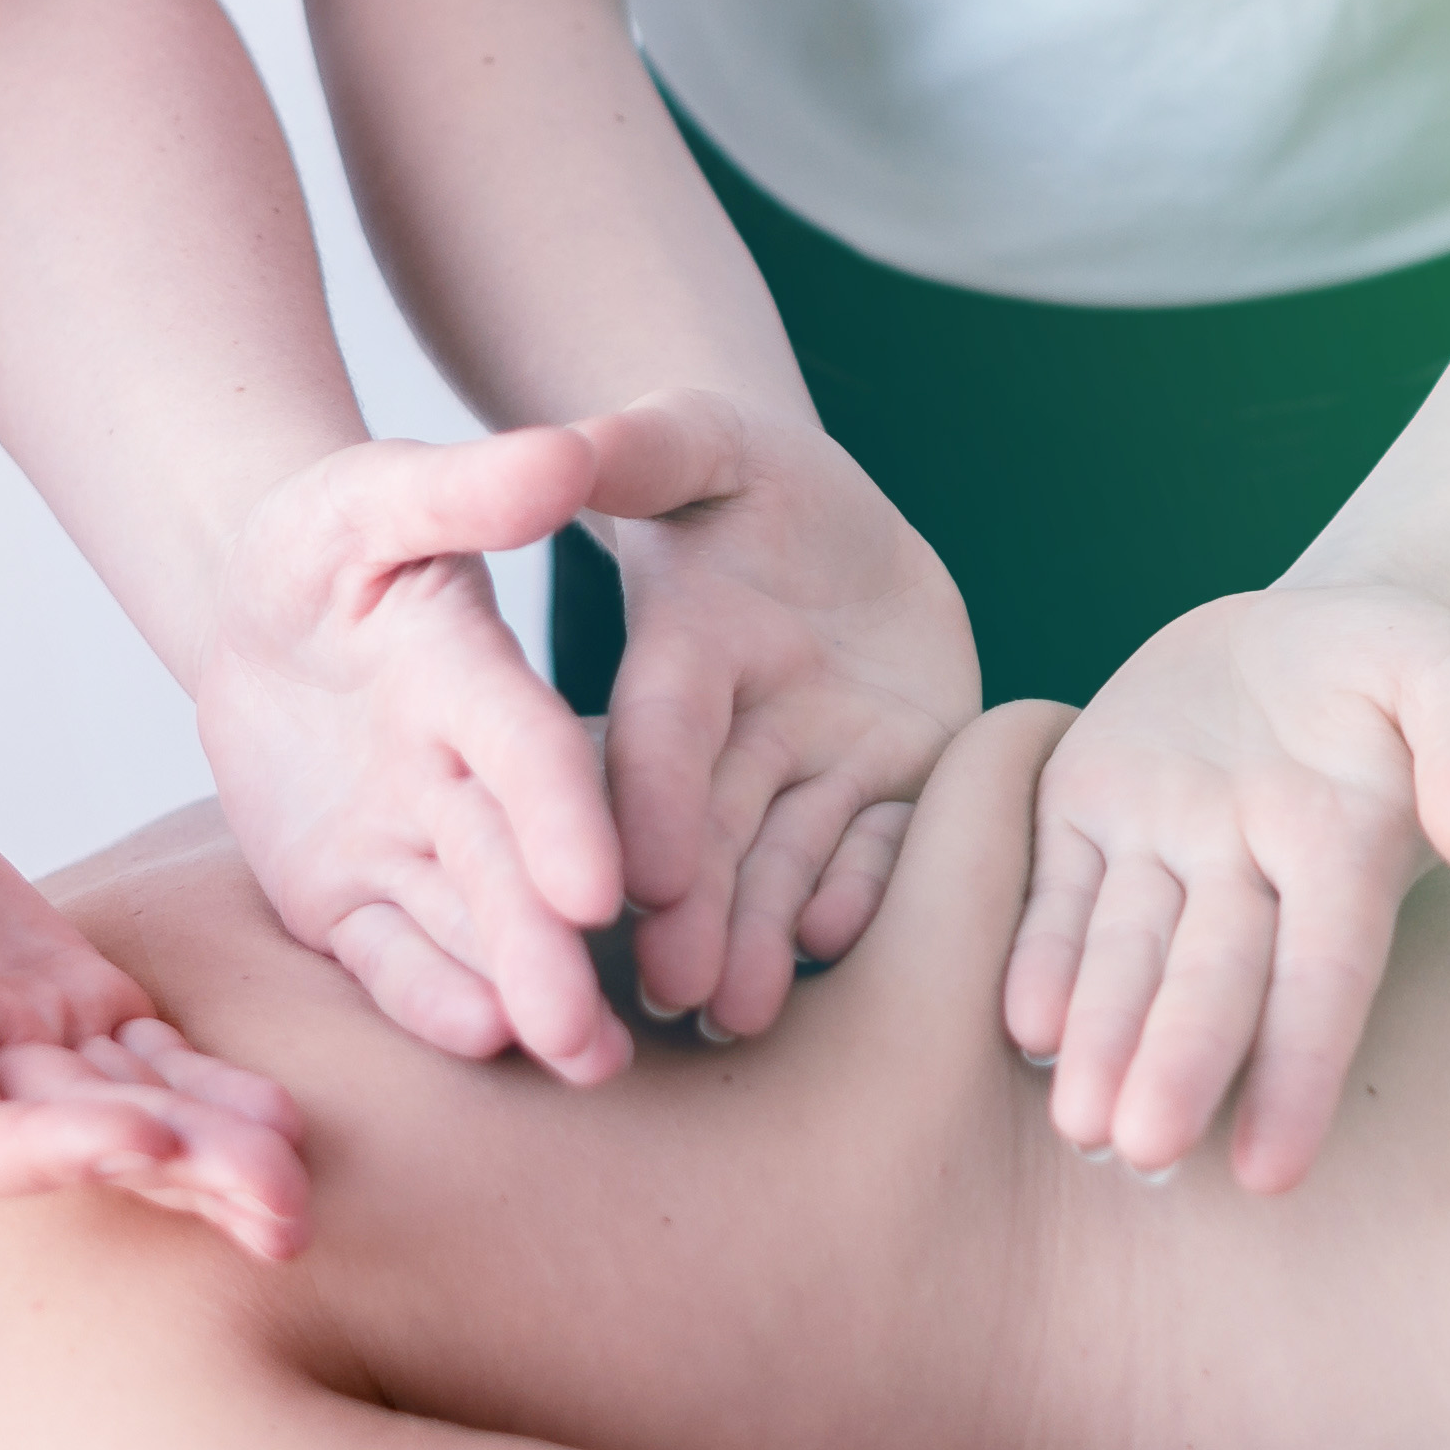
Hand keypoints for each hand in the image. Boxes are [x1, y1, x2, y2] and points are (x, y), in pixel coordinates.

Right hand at [0, 707, 308, 1263]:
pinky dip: (211, 1086)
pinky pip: (148, 1056)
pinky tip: (284, 1116)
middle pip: (76, 1143)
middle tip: (284, 1210)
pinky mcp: (62, 997)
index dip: (50, 1150)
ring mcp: (17, 1038)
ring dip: (214, 1149)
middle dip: (178, 1173)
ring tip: (300, 1185)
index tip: (141, 1140)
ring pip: (130, 1107)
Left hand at [185, 427, 643, 1082]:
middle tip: (602, 1032)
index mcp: (475, 678)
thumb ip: (467, 489)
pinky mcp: (351, 895)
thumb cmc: (329, 534)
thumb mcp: (375, 493)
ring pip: (467, 928)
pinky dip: (426, 997)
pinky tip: (478, 1043)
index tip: (606, 884)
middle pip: (511, 868)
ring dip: (520, 995)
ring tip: (575, 1062)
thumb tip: (564, 455)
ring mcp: (412, 841)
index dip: (563, 815)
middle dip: (552, 950)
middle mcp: (462, 775)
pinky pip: (385, 955)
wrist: (262, 604)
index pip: (526, 750)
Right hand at [559, 389, 976, 1042]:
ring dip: (760, 934)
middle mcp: (736, 734)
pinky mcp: (887, 789)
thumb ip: (642, 449)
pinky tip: (834, 941)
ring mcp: (811, 770)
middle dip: (692, 908)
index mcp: (681, 657)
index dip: (647, 797)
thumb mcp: (702, 440)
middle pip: (712, 826)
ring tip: (739, 1009)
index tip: (629, 875)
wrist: (838, 530)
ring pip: (785, 860)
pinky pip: (881, 847)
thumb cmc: (753, 475)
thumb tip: (562, 449)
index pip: (661, 731)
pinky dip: (863, 894)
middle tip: (669, 990)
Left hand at [1002, 585, 1449, 1194]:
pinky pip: (1056, 886)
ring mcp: (1162, 846)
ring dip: (1102, 1034)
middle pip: (1213, 978)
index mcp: (1344, 852)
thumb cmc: (1403, 668)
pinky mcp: (1085, 805)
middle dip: (1181, 1062)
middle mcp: (1246, 873)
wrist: (1309, 629)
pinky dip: (1038, 951)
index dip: (1299, 1068)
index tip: (1272, 1172)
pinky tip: (1022, 1023)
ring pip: (1126, 951)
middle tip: (1141, 1149)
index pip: (1324, 974)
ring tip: (1078, 1122)